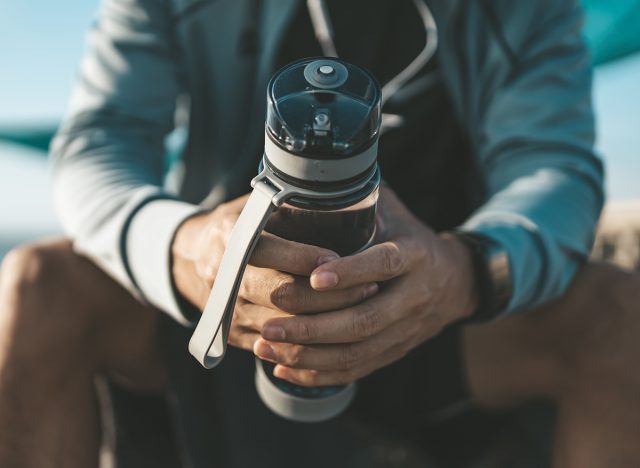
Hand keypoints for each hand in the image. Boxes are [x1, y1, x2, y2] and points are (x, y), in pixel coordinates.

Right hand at [171, 194, 378, 351]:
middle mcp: (222, 274)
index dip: (306, 257)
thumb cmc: (240, 225)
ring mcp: (225, 308)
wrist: (193, 256)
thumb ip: (286, 207)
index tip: (340, 259)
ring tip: (363, 307)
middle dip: (329, 295)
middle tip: (368, 287)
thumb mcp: (255, 206)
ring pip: (283, 324)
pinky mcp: (233, 333)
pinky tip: (341, 334)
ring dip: (327, 320)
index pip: (270, 251)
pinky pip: (276, 346)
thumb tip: (339, 196)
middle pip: (281, 293)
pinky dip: (310, 342)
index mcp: (227, 236)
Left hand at [253, 187, 477, 386]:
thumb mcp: (395, 212)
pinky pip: (356, 370)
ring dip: (307, 354)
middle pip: (363, 320)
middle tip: (269, 322)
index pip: (383, 264)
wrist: (454, 282)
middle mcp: (412, 297)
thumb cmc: (411, 239)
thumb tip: (312, 181)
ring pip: (355, 352)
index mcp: (414, 256)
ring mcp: (404, 331)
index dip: (350, 272)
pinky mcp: (394, 352)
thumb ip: (361, 202)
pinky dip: (318, 373)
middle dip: (312, 326)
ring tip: (266, 345)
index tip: (313, 278)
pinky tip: (284, 368)